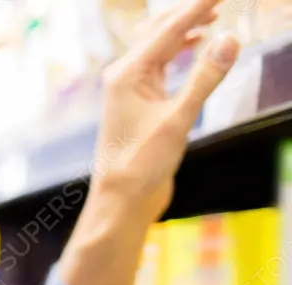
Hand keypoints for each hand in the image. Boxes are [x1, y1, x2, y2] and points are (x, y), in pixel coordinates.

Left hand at [60, 0, 238, 284]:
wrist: (122, 198)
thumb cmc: (142, 163)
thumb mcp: (179, 119)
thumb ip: (205, 78)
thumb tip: (229, 39)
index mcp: (127, 74)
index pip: (168, 29)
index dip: (198, 7)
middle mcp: (123, 76)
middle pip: (156, 29)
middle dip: (187, 11)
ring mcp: (128, 88)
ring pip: (156, 45)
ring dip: (182, 28)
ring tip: (213, 16)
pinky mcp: (137, 102)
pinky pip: (158, 63)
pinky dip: (177, 50)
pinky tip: (197, 47)